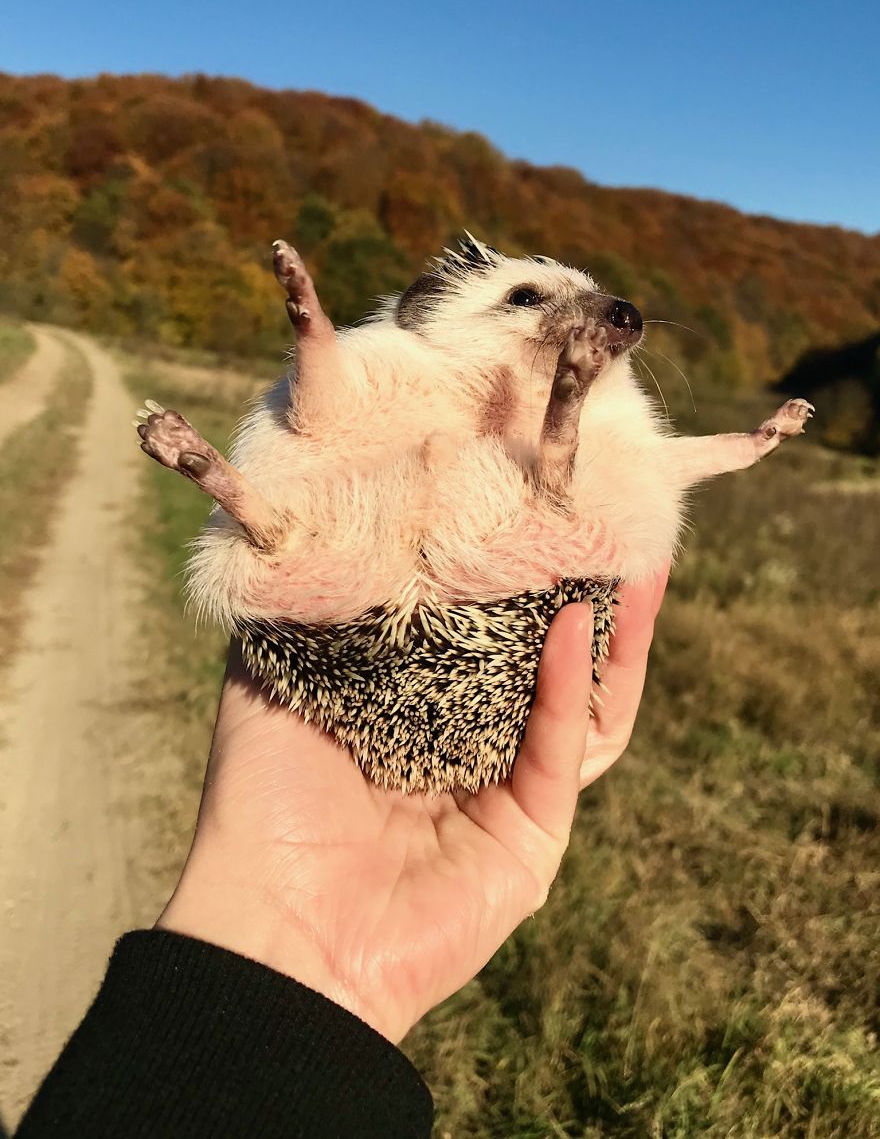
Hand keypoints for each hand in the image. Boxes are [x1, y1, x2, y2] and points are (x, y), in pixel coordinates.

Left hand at [157, 570, 667, 1041]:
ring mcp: (505, 794)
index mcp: (408, 714)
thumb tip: (319, 528)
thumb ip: (302, 611)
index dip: (502, 573)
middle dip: (576, 593)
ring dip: (611, 636)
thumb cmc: (262, 803)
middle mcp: (464, 749)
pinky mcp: (535, 837)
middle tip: (601, 522)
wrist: (275, 930)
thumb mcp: (267, 681)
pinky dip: (571, 686)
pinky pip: (565, 749)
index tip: (521, 507)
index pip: (475, 631)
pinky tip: (579, 621)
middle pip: (540, 660)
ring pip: (577, 702)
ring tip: (633, 562)